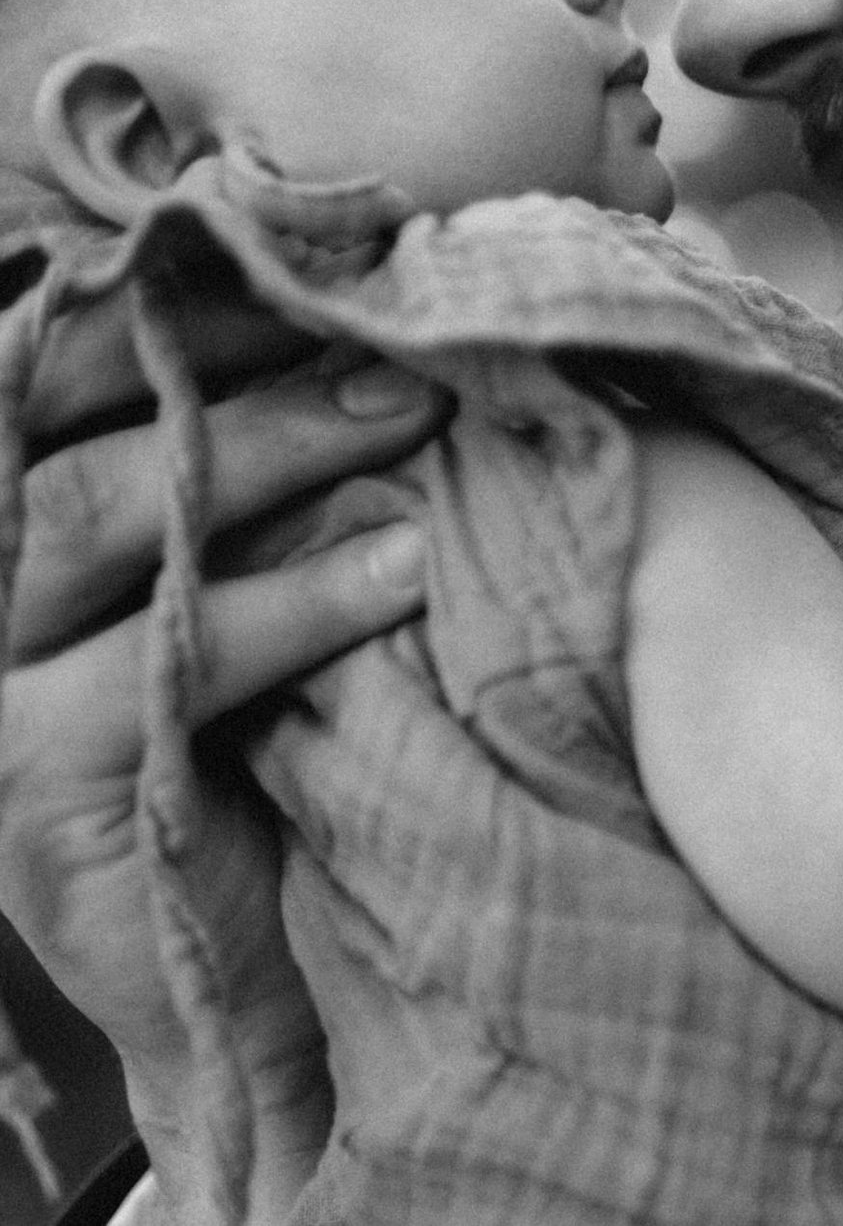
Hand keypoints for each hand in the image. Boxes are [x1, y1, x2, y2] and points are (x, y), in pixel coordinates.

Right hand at [0, 329, 446, 1215]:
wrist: (253, 977)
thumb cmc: (259, 749)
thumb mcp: (239, 589)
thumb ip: (241, 482)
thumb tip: (362, 328)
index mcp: (5, 525)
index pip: (44, 368)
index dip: (161, 299)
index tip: (304, 255)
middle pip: (65, 424)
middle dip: (228, 364)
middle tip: (391, 345)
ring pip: (99, 519)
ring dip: (269, 457)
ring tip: (413, 423)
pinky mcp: (30, 788)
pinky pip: (158, 663)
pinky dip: (293, 606)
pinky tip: (403, 573)